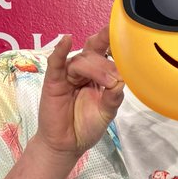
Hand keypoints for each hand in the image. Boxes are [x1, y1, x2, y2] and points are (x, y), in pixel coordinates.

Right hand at [36, 26, 124, 158]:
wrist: (67, 145)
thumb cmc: (85, 126)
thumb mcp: (106, 113)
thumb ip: (113, 97)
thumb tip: (122, 80)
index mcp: (96, 75)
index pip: (103, 51)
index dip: (111, 40)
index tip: (124, 33)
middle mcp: (81, 71)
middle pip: (94, 54)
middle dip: (107, 62)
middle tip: (117, 75)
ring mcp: (67, 75)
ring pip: (81, 61)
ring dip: (96, 68)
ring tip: (107, 83)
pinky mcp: (53, 81)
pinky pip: (56, 63)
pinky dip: (60, 51)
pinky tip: (66, 41)